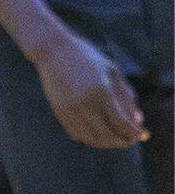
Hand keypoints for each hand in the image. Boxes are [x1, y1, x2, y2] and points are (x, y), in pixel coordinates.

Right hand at [31, 30, 147, 149]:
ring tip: (114, 138)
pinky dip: (89, 138)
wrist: (52, 49)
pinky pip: (76, 134)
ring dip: (106, 143)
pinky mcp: (58, 110)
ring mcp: (69, 108)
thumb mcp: (112, 70)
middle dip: (122, 142)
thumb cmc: (87, 57)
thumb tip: (137, 120)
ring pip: (91, 139)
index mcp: (101, 91)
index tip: (141, 135)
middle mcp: (84, 102)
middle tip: (129, 140)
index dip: (134, 134)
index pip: (122, 124)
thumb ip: (126, 96)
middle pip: (107, 136)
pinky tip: (96, 132)